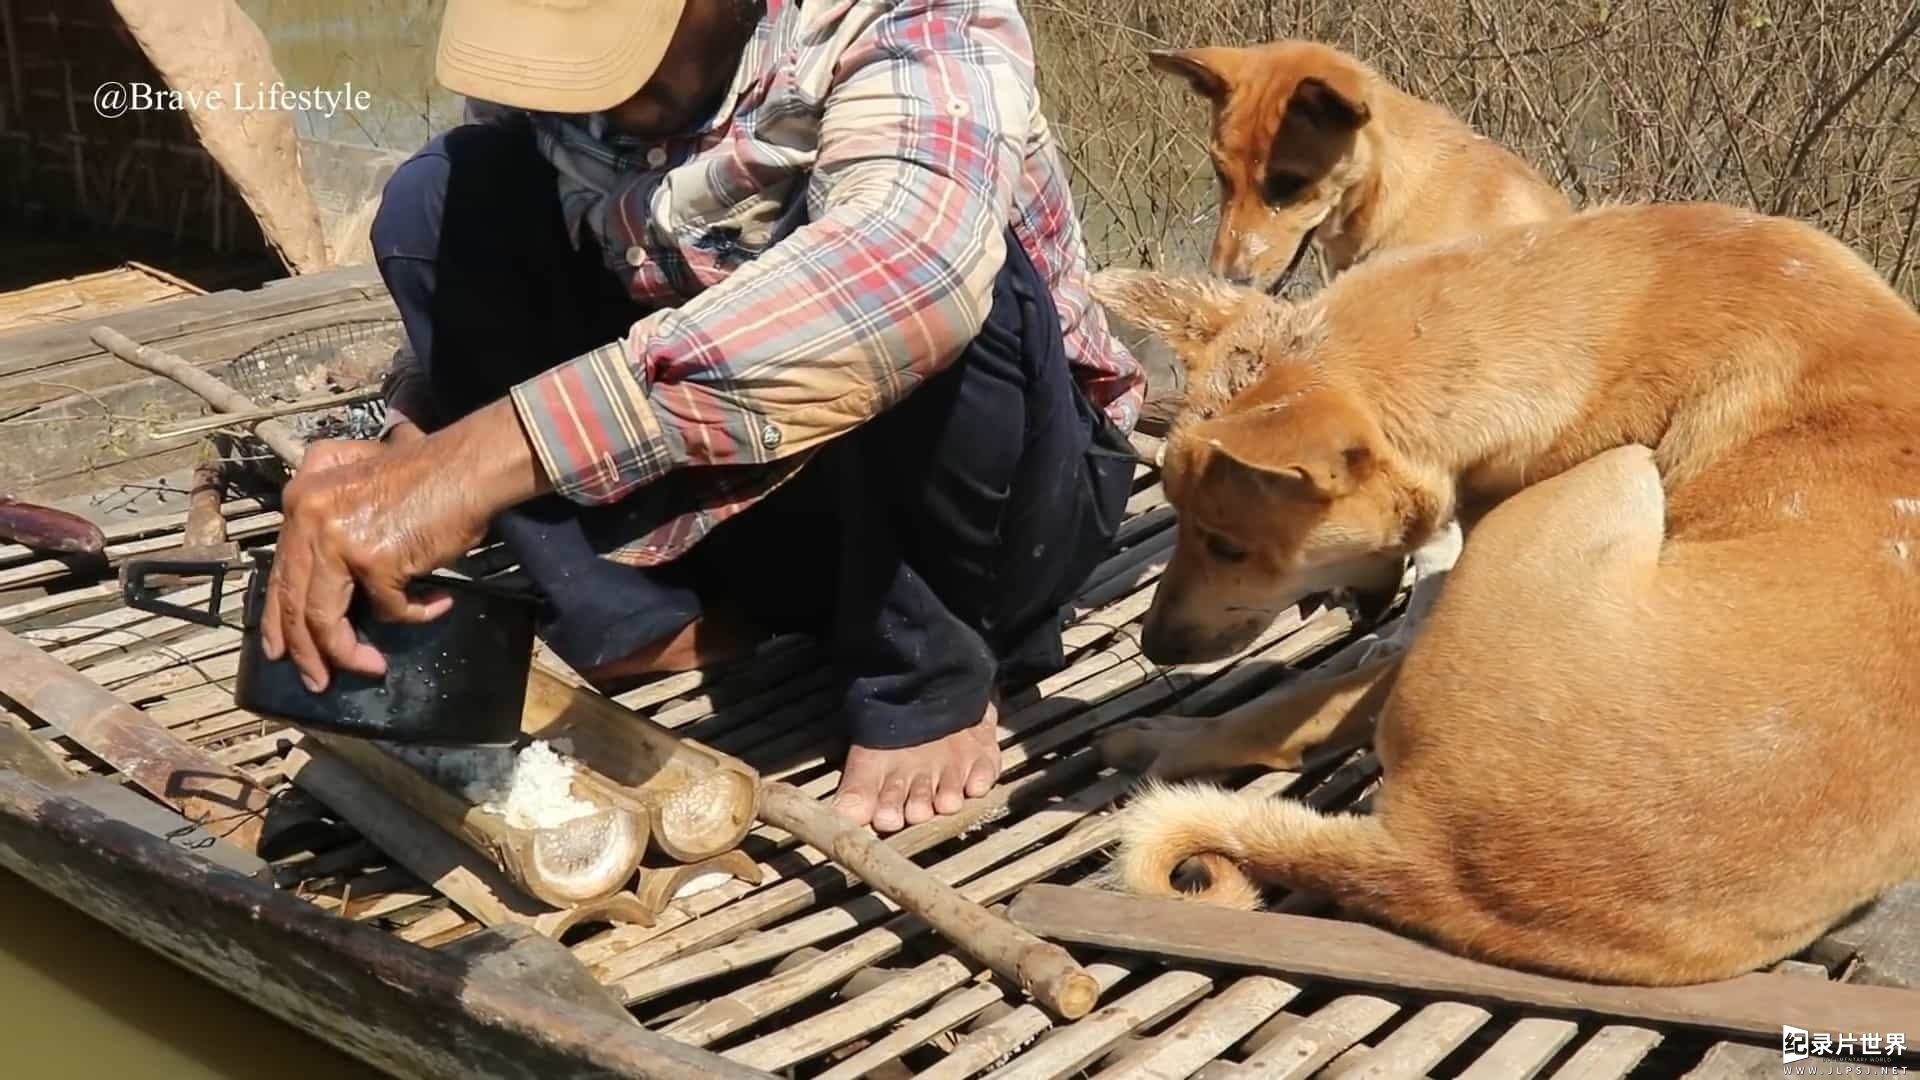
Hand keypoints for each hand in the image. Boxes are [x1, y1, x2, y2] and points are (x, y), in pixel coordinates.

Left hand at [261, 399, 549, 691]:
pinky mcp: (374, 560)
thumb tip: (331, 572)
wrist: (467, 466)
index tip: (282, 650)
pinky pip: (390, 610)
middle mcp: (309, 517)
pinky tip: (436, 603)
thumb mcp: (359, 477)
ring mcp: (338, 540)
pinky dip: (416, 614)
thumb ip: (332, 511)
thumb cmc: (427, 472)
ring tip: (372, 667)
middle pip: (294, 602)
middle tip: (317, 680)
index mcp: (301, 499)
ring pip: (325, 618)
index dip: (277, 618)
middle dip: (305, 651)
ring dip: (347, 653)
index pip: (279, 571)